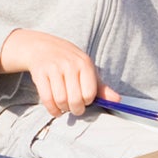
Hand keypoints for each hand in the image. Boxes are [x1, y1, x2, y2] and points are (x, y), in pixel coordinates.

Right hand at [0, 29, 119, 116]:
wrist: (43, 47)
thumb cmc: (70, 61)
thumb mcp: (87, 69)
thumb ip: (101, 87)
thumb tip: (118, 100)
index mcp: (84, 63)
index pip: (90, 93)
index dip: (88, 102)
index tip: (85, 100)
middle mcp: (69, 65)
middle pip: (75, 99)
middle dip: (76, 109)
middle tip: (75, 108)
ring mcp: (53, 69)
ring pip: (60, 100)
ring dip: (63, 109)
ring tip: (65, 107)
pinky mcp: (40, 74)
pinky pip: (47, 99)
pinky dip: (52, 110)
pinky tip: (56, 110)